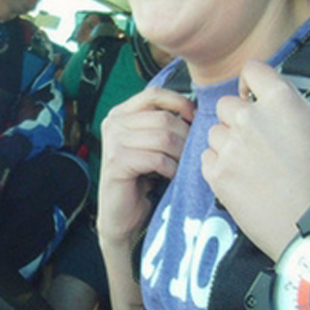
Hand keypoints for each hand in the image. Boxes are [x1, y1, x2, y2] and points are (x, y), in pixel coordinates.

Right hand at [96, 87, 194, 246]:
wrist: (121, 215)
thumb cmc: (141, 179)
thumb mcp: (151, 144)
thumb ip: (162, 124)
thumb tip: (196, 110)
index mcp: (121, 113)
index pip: (155, 94)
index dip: (179, 103)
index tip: (195, 119)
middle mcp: (113, 122)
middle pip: (164, 118)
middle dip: (185, 137)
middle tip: (191, 154)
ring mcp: (113, 141)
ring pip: (163, 138)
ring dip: (180, 155)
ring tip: (182, 167)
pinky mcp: (117, 162)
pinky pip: (157, 159)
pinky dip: (171, 169)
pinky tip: (171, 177)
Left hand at [202, 60, 309, 259]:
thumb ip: (298, 114)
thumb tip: (287, 112)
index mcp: (282, 101)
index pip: (252, 70)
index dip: (253, 84)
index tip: (256, 97)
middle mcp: (251, 117)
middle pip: (227, 104)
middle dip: (238, 120)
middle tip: (257, 143)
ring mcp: (230, 145)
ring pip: (215, 133)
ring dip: (228, 145)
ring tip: (251, 168)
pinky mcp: (216, 174)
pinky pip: (207, 158)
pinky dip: (219, 167)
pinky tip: (241, 181)